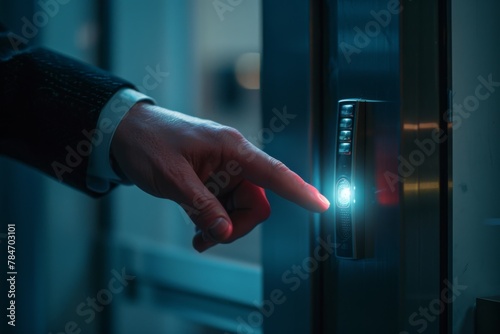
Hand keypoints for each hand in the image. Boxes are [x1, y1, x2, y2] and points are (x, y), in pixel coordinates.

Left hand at [111, 102, 329, 251]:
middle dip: (236, 226)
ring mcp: (223, 172)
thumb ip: (202, 207)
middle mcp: (233, 160)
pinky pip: (225, 209)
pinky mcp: (213, 181)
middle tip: (208, 236)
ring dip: (222, 227)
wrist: (125, 134)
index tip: (322, 204)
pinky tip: (198, 230)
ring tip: (197, 235)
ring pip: (240, 210)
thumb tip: (224, 232)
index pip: (274, 173)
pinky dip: (214, 223)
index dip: (300, 191)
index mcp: (231, 149)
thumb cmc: (149, 143)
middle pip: (256, 203)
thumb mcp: (174, 178)